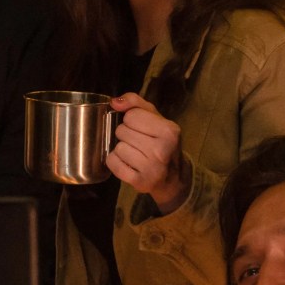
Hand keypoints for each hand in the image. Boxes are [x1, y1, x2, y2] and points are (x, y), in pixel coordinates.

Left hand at [109, 93, 189, 213]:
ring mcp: (151, 168)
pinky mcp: (139, 182)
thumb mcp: (156, 118)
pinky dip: (116, 162)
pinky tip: (129, 164)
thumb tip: (114, 102)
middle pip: (122, 131)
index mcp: (169, 131)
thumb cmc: (161, 143)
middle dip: (127, 135)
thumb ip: (135, 103)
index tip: (143, 129)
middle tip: (140, 143)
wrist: (172, 177)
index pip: (131, 116)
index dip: (132, 121)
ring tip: (136, 155)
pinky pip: (112, 163)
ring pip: (117, 147)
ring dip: (122, 150)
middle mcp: (162, 150)